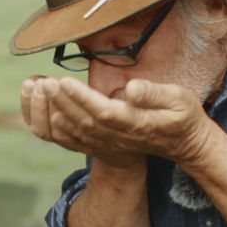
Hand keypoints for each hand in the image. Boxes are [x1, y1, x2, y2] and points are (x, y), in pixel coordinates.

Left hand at [20, 75, 212, 165]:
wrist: (185, 144)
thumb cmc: (182, 115)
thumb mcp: (179, 99)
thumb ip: (154, 93)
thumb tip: (131, 89)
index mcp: (136, 123)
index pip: (103, 111)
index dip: (82, 98)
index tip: (64, 81)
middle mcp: (119, 137)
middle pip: (84, 120)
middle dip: (62, 101)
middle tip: (44, 82)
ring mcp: (111, 144)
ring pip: (77, 131)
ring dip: (56, 112)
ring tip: (41, 92)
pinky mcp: (106, 146)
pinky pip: (78, 141)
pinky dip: (61, 129)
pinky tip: (50, 114)